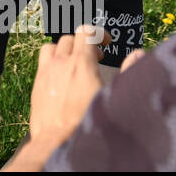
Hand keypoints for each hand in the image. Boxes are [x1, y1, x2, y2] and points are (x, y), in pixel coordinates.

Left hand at [27, 30, 143, 148]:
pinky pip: (42, 63)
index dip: (98, 33)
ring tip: (75, 64)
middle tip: (96, 58)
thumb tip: (138, 53)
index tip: (106, 43)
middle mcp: (60, 64)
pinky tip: (63, 79)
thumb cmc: (88, 124)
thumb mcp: (115, 98)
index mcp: (81, 64)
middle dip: (84, 44)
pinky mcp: (36, 85)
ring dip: (65, 51)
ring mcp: (45, 73)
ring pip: (52, 47)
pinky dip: (53, 63)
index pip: (86, 32)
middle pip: (70, 39)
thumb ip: (129, 72)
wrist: (58, 143)